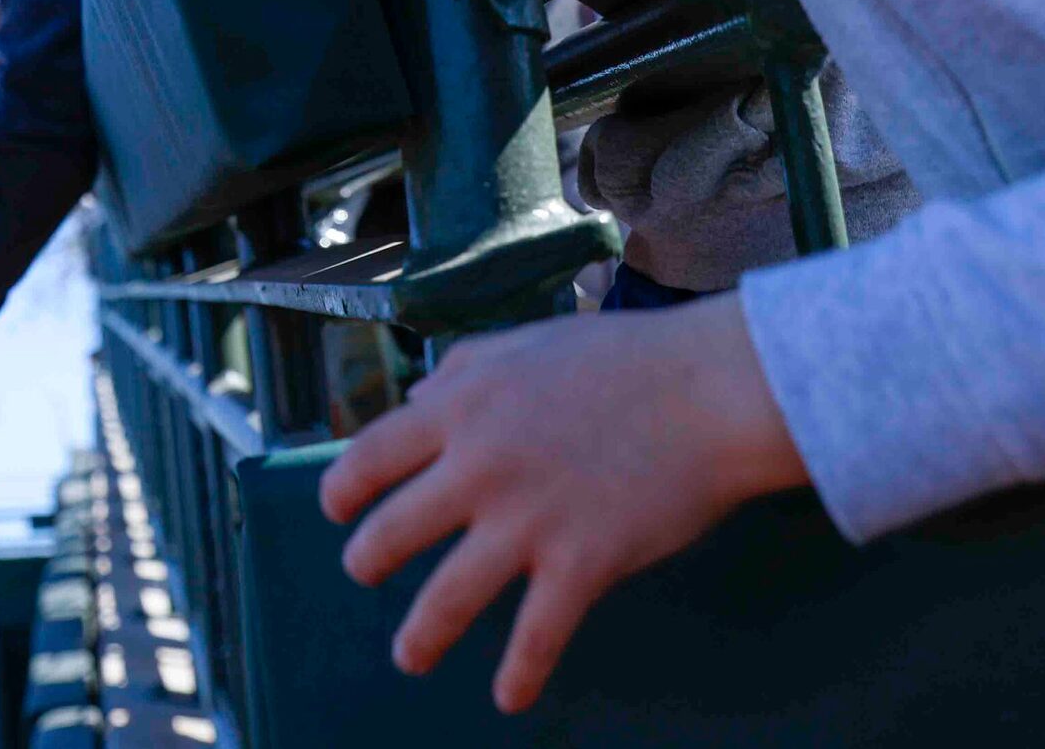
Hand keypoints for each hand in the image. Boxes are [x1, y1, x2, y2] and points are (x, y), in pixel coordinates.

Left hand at [320, 294, 807, 713]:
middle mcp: (479, 466)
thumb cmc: (620, 360)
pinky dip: (519, 674)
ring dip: (420, 635)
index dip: (343, 488)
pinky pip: (537, 635)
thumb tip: (416, 399)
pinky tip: (509, 698)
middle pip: (392, 530)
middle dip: (368, 559)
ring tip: (408, 657)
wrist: (709, 391)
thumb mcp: (520, 345)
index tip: (335, 507)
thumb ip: (460, 374)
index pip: (370, 456)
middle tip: (363, 571)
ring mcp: (527, 519)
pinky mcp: (582, 563)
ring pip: (447, 596)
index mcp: (458, 408)